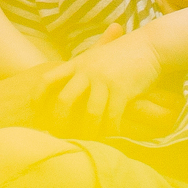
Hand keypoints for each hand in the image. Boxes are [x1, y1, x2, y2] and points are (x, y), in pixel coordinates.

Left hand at [42, 29, 163, 136]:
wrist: (151, 45)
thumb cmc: (125, 51)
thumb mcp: (98, 54)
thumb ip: (83, 65)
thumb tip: (69, 79)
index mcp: (77, 63)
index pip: (48, 79)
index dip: (38, 96)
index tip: (36, 111)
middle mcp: (87, 72)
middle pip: (64, 100)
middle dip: (60, 121)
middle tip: (60, 136)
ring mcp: (105, 81)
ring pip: (90, 113)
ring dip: (88, 131)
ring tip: (87, 142)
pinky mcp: (123, 90)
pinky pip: (113, 116)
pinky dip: (110, 130)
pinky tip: (111, 137)